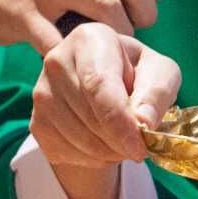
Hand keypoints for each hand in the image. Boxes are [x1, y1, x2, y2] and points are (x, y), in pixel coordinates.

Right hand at [30, 22, 180, 169]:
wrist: (113, 88)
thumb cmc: (140, 75)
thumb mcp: (161, 75)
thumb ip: (157, 94)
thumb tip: (143, 122)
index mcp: (90, 39)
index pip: (98, 85)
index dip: (119, 122)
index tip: (140, 147)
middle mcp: (57, 60)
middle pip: (88, 115)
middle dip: (120, 141)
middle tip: (141, 146)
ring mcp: (41, 92)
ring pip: (76, 138)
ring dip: (109, 152)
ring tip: (125, 141)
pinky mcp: (36, 121)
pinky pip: (64, 152)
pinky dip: (91, 159)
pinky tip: (105, 145)